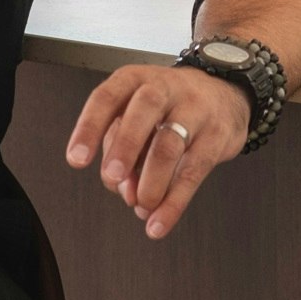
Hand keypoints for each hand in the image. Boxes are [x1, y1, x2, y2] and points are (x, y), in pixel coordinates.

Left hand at [64, 63, 251, 241]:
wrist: (224, 94)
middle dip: (124, 148)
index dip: (89, 128)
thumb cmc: (168, 105)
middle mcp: (163, 88)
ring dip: (150, 182)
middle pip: (142, 112)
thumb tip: (121, 187)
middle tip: (113, 179)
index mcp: (135, 79)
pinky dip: (174, 202)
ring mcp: (193, 110)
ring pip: (169, 145)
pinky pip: (193, 171)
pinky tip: (160, 220)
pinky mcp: (216, 136)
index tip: (76, 158)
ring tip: (140, 207)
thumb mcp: (137, 112)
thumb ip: (120, 145)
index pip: (107, 97)